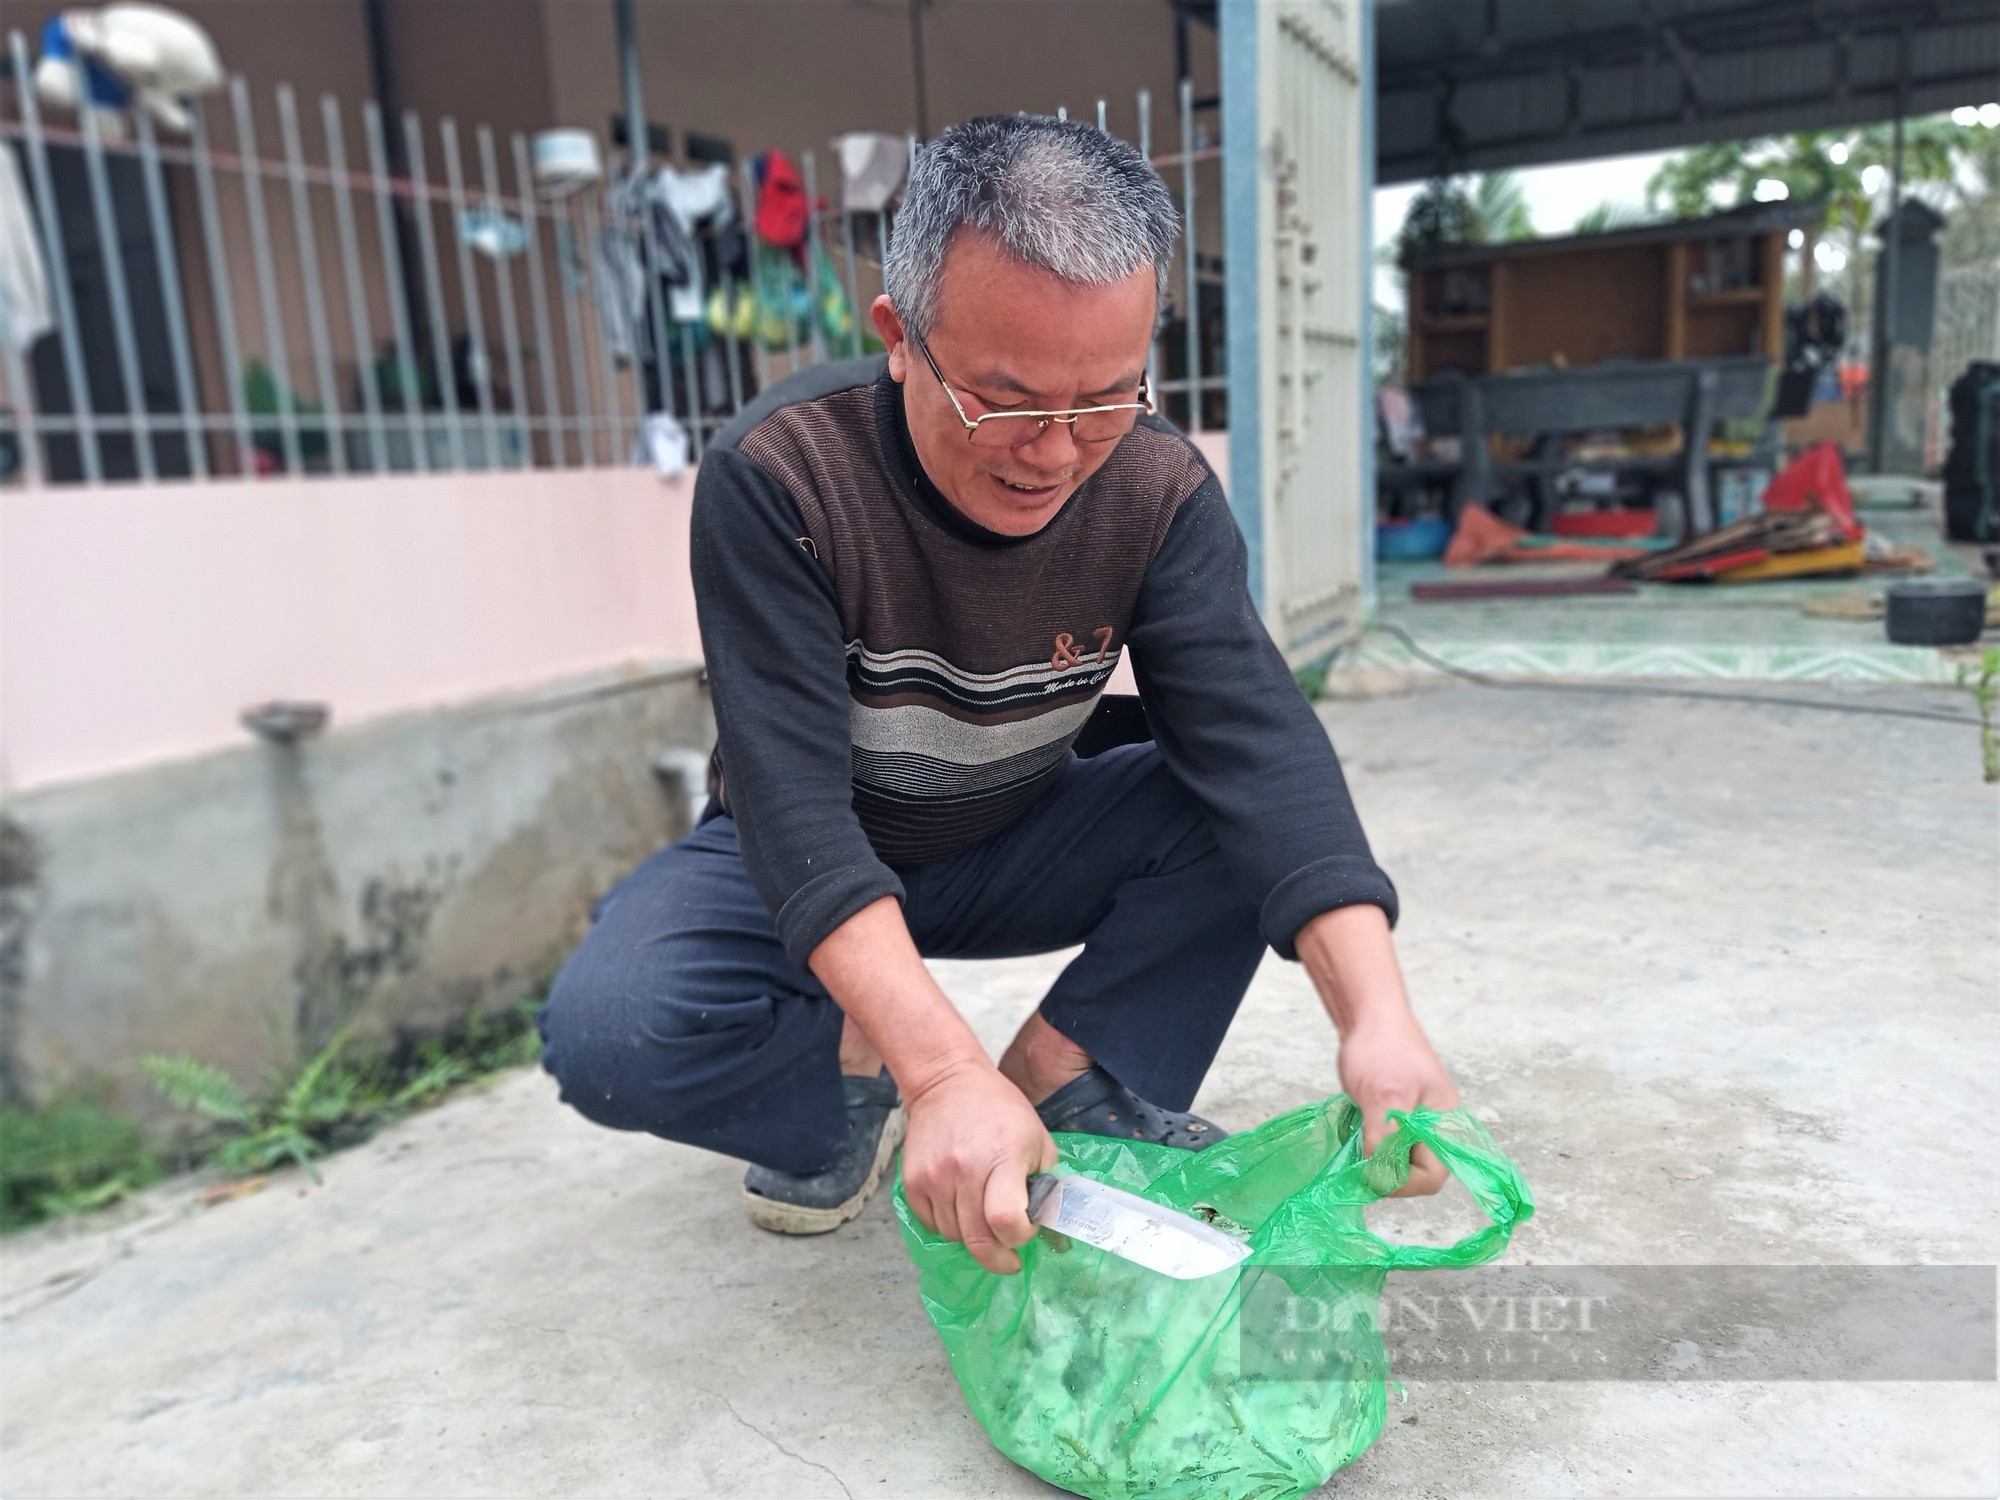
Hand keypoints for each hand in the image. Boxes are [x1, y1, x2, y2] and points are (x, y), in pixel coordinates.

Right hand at [900, 1061, 1058, 1273]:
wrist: (946, 1083)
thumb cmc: (999, 1110)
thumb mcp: (1037, 1138)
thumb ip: (1046, 1182)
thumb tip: (1048, 1222)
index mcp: (1002, 1157)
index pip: (1006, 1219)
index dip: (1019, 1236)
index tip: (1025, 1230)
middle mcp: (964, 1170)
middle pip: (977, 1240)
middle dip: (997, 1258)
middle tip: (1008, 1261)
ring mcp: (934, 1178)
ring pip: (954, 1236)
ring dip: (972, 1238)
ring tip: (983, 1220)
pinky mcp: (912, 1183)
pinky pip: (932, 1225)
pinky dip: (949, 1227)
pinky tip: (961, 1209)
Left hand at [1337, 1006, 1460, 1196]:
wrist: (1370, 1016)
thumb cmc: (1382, 1049)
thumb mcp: (1384, 1097)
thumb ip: (1386, 1140)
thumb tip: (1381, 1178)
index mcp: (1445, 1125)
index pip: (1432, 1177)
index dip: (1401, 1182)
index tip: (1371, 1169)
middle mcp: (1435, 1129)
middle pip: (1415, 1174)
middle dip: (1385, 1169)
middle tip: (1359, 1152)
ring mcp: (1415, 1124)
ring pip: (1397, 1161)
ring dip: (1373, 1157)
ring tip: (1357, 1133)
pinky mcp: (1397, 1118)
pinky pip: (1385, 1146)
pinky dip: (1368, 1144)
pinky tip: (1356, 1126)